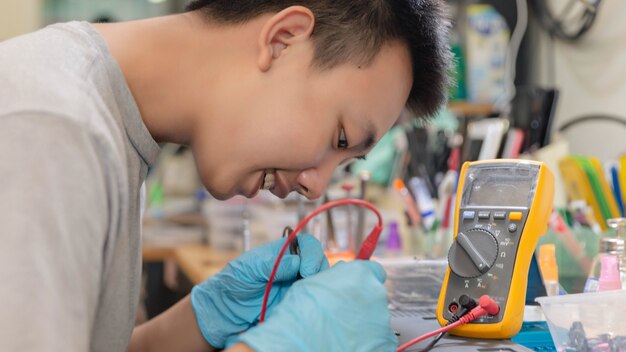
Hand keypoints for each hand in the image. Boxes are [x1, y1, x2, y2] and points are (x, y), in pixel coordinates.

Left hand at [236, 260, 397, 351]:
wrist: (223, 313)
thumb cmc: (233, 284)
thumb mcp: (248, 268)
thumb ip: (272, 263)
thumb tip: (297, 262)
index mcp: (284, 253)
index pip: (308, 245)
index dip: (312, 254)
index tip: (305, 270)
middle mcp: (295, 269)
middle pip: (320, 263)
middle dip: (320, 270)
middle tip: (309, 283)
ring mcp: (297, 287)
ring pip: (321, 282)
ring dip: (321, 287)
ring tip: (312, 296)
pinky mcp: (298, 306)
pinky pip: (314, 301)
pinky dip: (319, 302)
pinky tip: (315, 306)